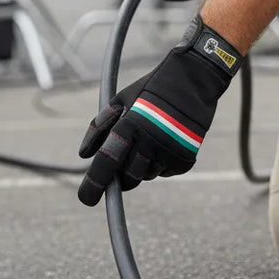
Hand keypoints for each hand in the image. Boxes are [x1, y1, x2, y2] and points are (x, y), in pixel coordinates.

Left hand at [78, 16, 242, 205]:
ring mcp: (169, 153)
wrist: (193, 80)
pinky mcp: (185, 160)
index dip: (93, 185)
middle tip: (122, 160)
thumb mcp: (120, 100)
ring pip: (146, 175)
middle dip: (121, 176)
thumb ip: (100, 128)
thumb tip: (84, 155)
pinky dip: (161, 163)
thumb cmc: (151, 89)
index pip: (106, 164)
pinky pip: (165, 172)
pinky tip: (166, 140)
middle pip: (127, 178)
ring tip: (150, 137)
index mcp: (129, 127)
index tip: (85, 199)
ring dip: (142, 165)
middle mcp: (149, 143)